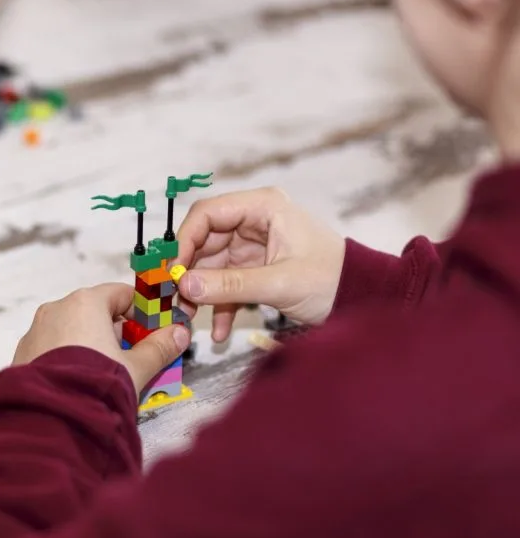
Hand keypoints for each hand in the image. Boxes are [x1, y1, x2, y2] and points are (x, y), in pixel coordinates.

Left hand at [12, 283, 191, 393]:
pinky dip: (69, 356)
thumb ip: (159, 348)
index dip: (141, 312)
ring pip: (72, 329)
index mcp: (85, 302)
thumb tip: (179, 334)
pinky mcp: (23, 354)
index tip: (153, 331)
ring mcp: (35, 331)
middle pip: (95, 311)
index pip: (121, 294)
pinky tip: (80, 381)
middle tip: (134, 357)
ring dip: (92, 344)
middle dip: (117, 332)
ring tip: (108, 374)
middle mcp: (56, 309)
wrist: (50, 419)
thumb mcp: (136, 368)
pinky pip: (52, 347)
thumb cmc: (97, 385)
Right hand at [173, 187, 344, 342]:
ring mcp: (253, 246)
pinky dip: (220, 306)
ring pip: (211, 266)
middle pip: (204, 241)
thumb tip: (185, 286)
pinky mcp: (256, 269)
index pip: (207, 214)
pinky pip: (227, 284)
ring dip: (201, 294)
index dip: (184, 241)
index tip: (172, 272)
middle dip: (189, 273)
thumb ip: (230, 284)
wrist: (365, 299)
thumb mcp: (279, 283)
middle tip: (175, 300)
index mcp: (263, 208)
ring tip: (190, 319)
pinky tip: (218, 330)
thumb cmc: (333, 280)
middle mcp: (254, 222)